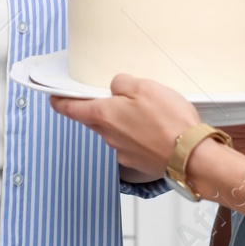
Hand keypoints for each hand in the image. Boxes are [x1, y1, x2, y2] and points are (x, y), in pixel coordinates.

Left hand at [51, 74, 200, 180]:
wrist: (191, 156)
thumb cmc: (168, 121)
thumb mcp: (143, 86)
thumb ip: (122, 83)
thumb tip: (116, 87)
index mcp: (104, 115)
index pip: (71, 109)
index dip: (60, 102)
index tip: (53, 98)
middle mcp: (108, 136)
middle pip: (93, 120)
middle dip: (95, 109)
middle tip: (105, 98)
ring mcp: (123, 151)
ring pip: (114, 132)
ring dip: (122, 122)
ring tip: (143, 111)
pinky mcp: (139, 162)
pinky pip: (131, 144)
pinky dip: (138, 135)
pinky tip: (154, 129)